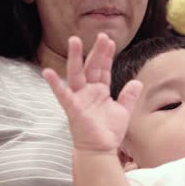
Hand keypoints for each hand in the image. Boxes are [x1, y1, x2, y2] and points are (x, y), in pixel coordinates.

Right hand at [43, 33, 142, 151]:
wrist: (101, 150)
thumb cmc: (108, 132)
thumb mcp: (123, 111)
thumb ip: (129, 96)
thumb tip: (137, 82)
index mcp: (100, 91)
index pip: (103, 69)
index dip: (106, 55)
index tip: (110, 41)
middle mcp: (88, 91)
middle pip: (92, 67)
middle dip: (96, 51)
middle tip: (102, 35)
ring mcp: (79, 98)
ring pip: (77, 74)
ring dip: (76, 58)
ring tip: (75, 40)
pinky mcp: (73, 108)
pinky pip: (63, 94)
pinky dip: (55, 84)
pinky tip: (47, 71)